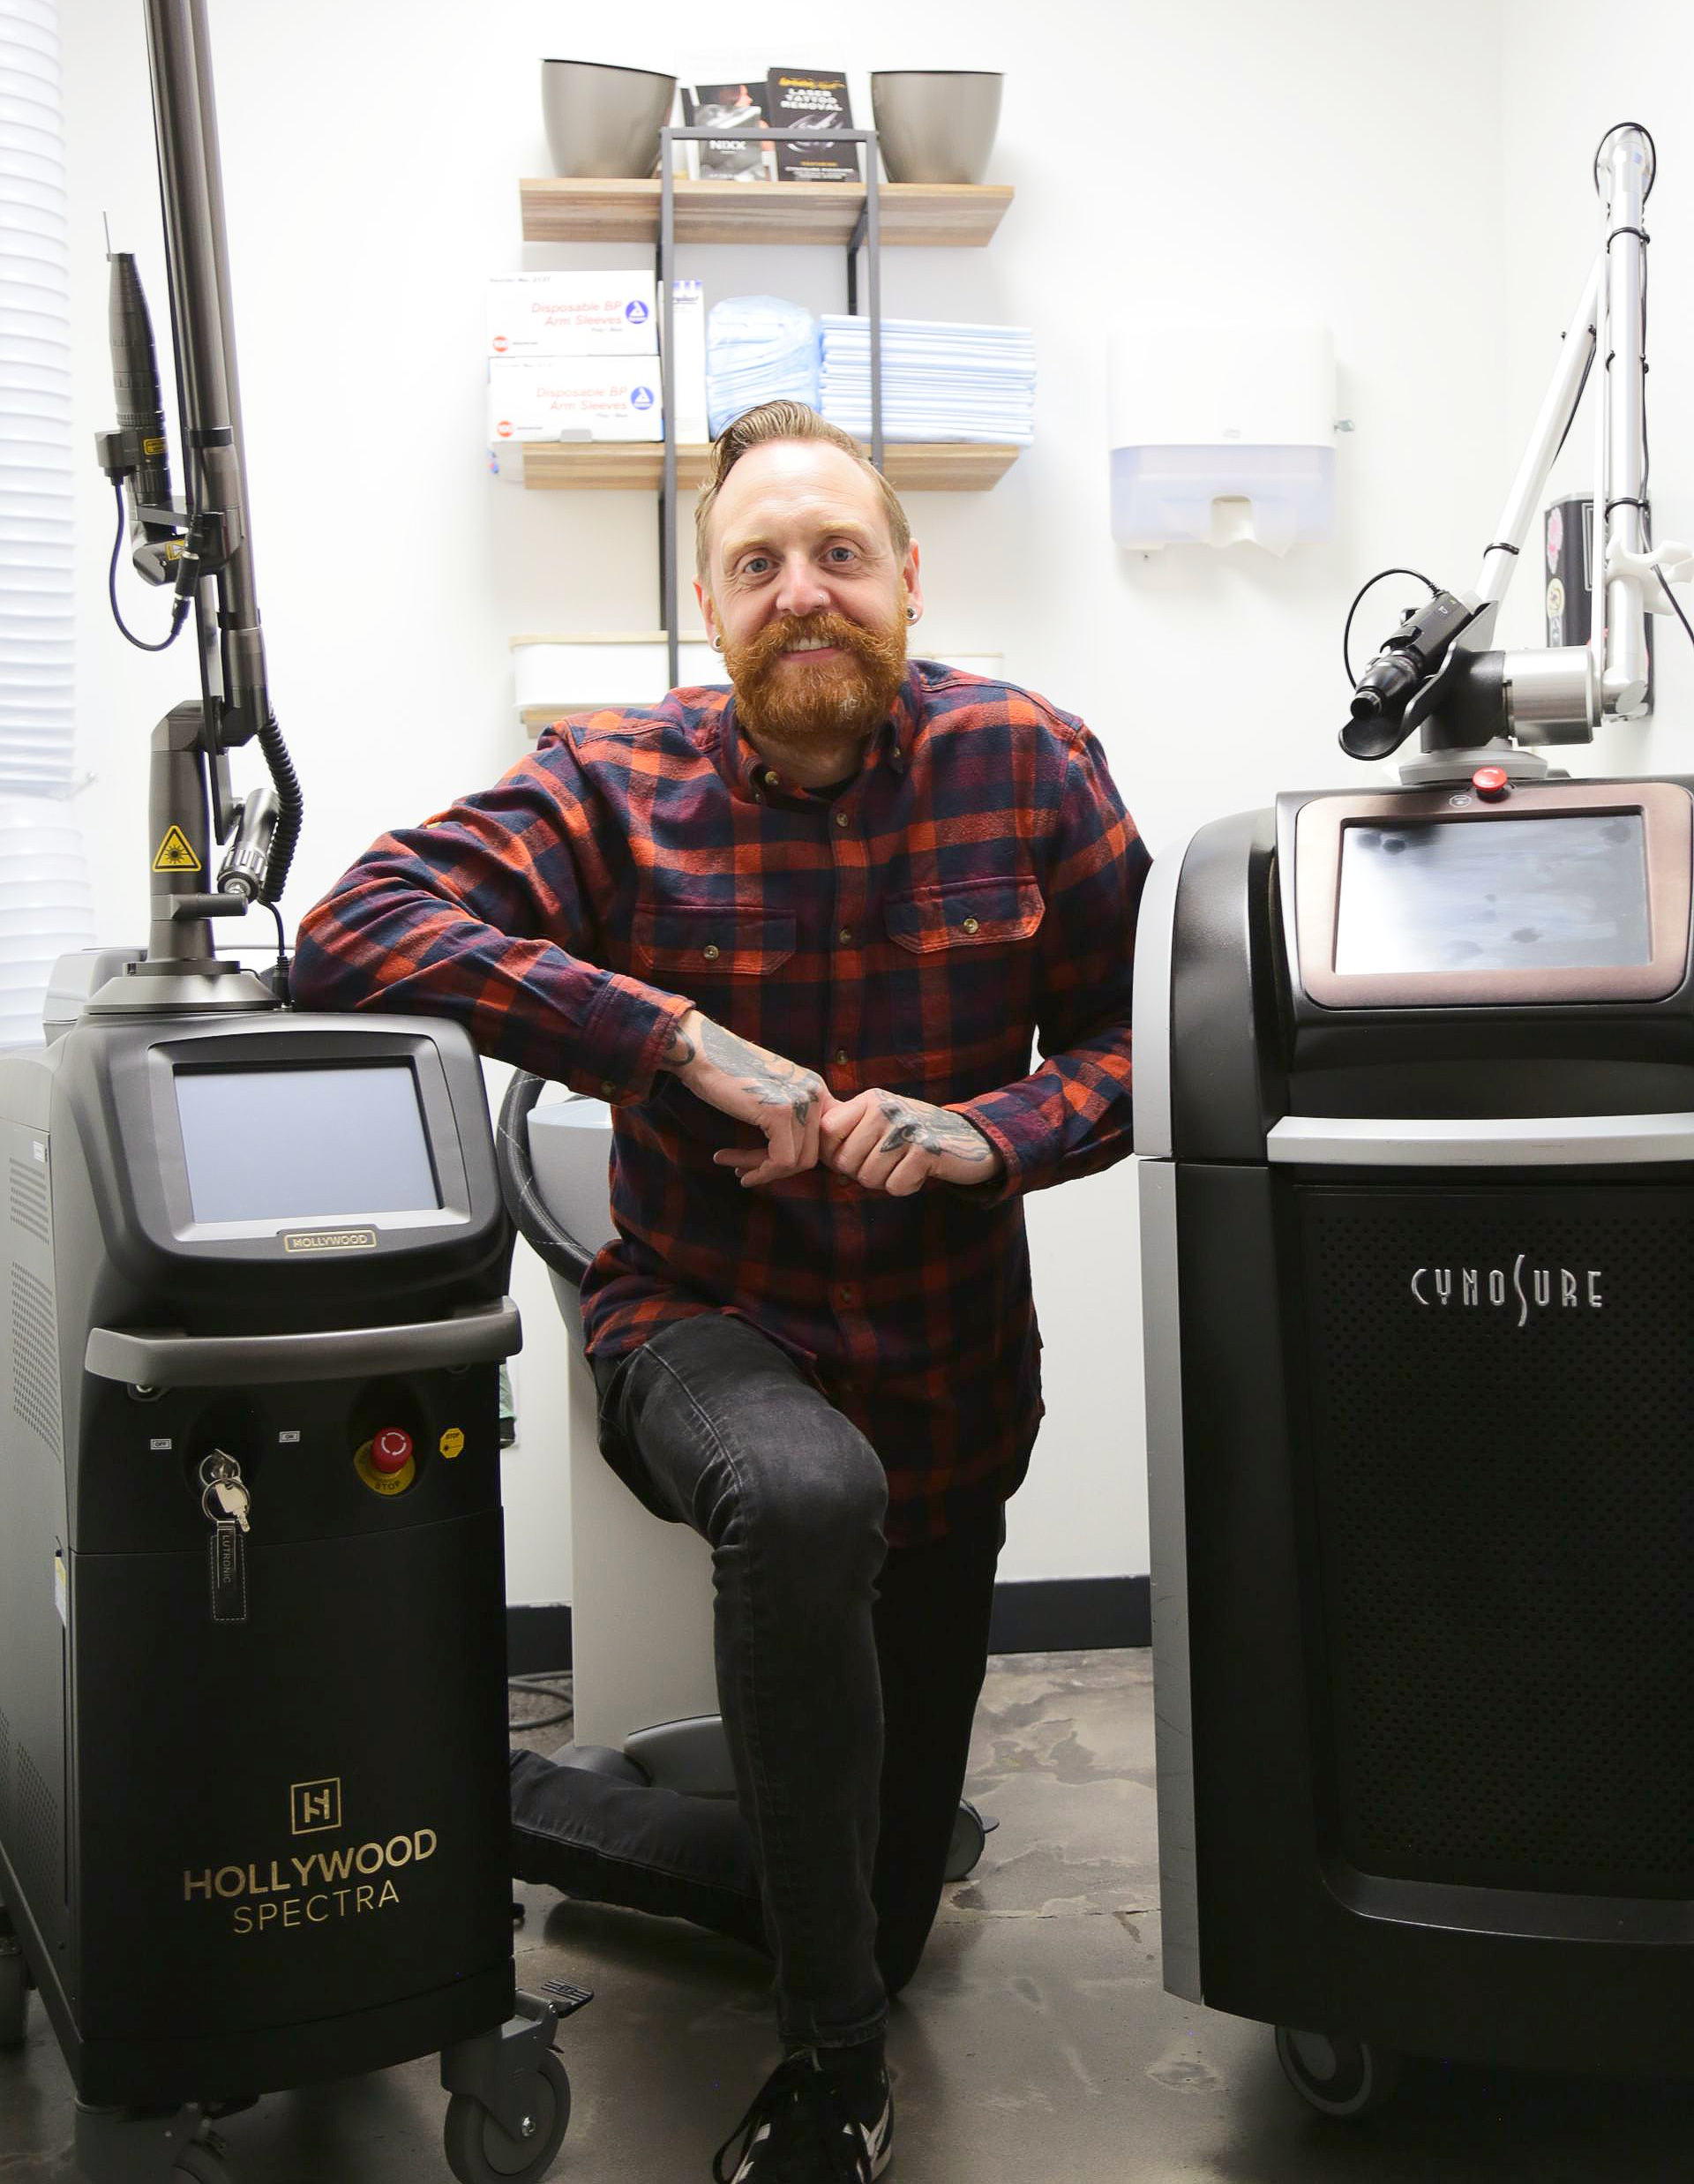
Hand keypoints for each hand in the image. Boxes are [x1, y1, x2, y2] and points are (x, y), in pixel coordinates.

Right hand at [662, 1009, 834, 1186]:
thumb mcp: (770, 1094)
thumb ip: (789, 1117)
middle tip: (746, 1172)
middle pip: (809, 1155)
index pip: (817, 1141)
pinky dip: (761, 1171)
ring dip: (764, 1171)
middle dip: (776, 1169)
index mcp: (815, 1089)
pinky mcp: (781, 1112)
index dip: (792, 1161)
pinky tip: (738, 1169)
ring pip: (795, 1162)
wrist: (701, 1052)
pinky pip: (781, 1160)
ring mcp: (801, 1102)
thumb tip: (793, 1162)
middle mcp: (815, 1093)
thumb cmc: (725, 1074)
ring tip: (738, 1171)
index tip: (765, 1167)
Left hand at [818, 1089, 1003, 1196]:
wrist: (967, 1140)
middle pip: (845, 1162)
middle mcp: (886, 1108)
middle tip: (888, 1161)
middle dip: (862, 1172)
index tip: (857, 1154)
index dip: (836, 1154)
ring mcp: (907, 1127)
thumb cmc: (912, 1135)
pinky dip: (906, 1187)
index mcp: (870, 1099)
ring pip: (868, 1178)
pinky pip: (894, 1187)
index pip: (827, 1133)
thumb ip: (845, 1124)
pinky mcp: (927, 1150)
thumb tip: (801, 1136)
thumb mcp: (878, 1119)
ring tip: (903, 1164)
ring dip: (885, 1181)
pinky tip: (919, 1172)